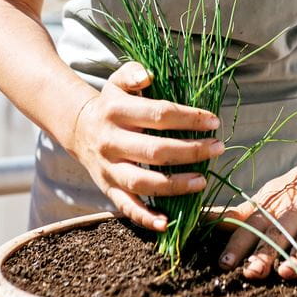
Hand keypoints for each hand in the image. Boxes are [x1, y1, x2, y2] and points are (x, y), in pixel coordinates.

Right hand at [70, 60, 224, 231]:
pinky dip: (146, 218)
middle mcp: (111, 141)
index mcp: (116, 112)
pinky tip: (168, 223)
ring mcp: (108, 168)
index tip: (213, 121)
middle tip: (217, 148)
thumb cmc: (111, 103)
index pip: (159, 115)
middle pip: (155, 151)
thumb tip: (148, 76)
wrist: (79, 129)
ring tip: (202, 180)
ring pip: (142, 182)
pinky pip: (126, 207)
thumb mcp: (117, 81)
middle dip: (190, 151)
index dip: (189, 118)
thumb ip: (132, 73)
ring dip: (175, 184)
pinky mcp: (108, 188)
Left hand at [217, 140, 296, 279]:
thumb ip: (239, 214)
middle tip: (252, 272)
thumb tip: (202, 217)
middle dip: (264, 254)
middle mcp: (295, 213)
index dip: (239, 245)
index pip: (252, 227)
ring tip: (287, 272)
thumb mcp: (268, 197)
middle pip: (278, 235)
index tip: (225, 263)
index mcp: (273, 209)